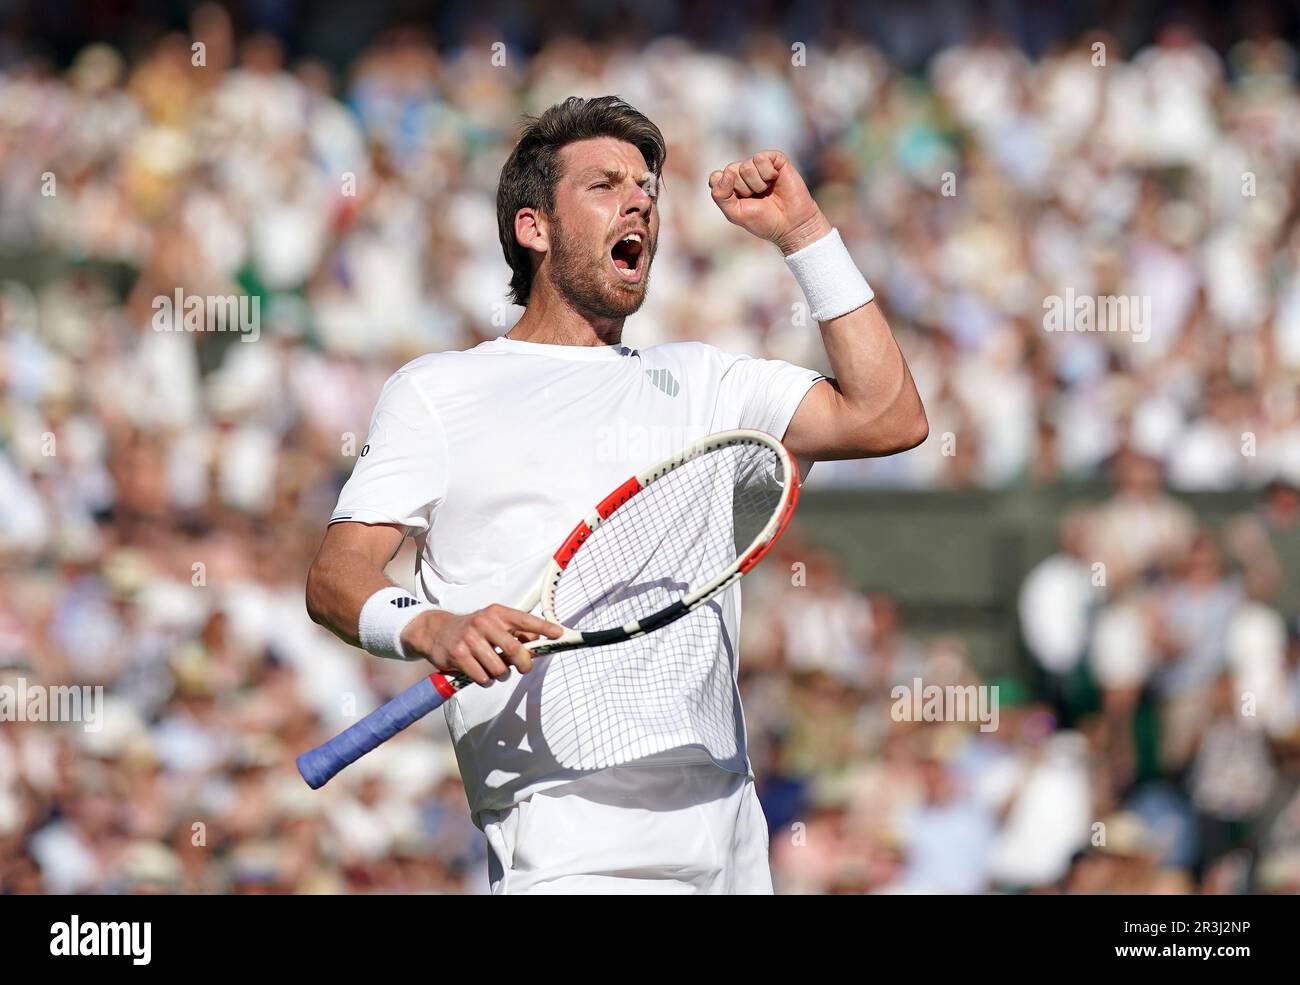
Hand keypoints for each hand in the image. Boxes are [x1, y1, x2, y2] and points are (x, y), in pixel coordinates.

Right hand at [400, 605, 562, 683]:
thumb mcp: (493, 623)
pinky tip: (480, 673)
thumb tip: (538, 643)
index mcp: (497, 613)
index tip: (558, 633)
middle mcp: (484, 622)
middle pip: (515, 650)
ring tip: (494, 669)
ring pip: (499, 668)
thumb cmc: (471, 629)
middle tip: (522, 668)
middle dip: (523, 664)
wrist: (436, 631)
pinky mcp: (458, 655)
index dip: (543, 628)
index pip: (525, 619)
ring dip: (501, 675)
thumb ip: (515, 632)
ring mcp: (470, 639)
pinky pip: (483, 677)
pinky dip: (485, 680)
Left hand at [708, 150, 831, 254]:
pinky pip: (760, 158)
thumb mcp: (734, 213)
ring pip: (746, 166)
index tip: (740, 202)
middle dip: (744, 189)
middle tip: (757, 198)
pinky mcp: (775, 159)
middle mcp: (743, 172)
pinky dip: (767, 174)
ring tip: (767, 191)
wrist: (791, 224)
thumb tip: (726, 172)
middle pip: (730, 171)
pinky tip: (775, 180)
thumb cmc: (763, 220)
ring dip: (757, 184)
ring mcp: (759, 165)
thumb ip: (720, 195)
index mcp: (731, 184)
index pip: (716, 177)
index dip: (727, 191)